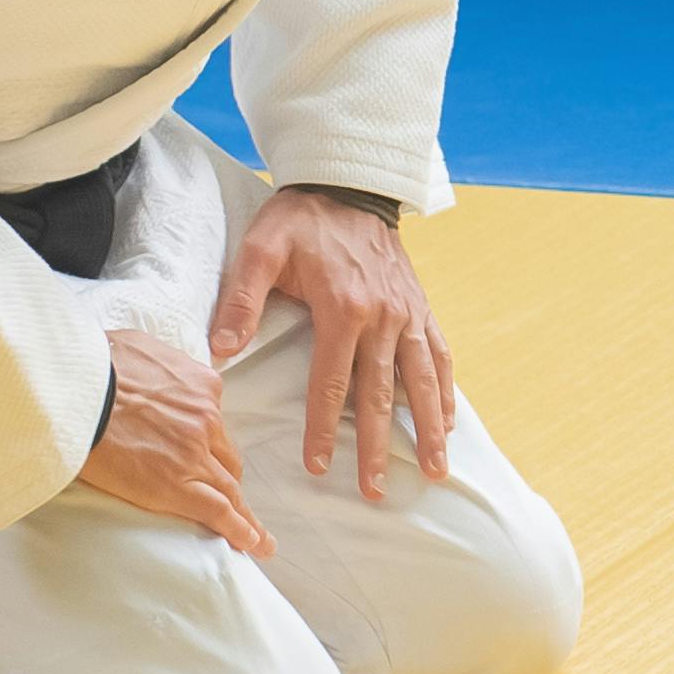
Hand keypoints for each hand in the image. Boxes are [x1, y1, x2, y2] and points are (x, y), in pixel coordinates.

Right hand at [80, 328, 266, 558]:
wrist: (73, 388)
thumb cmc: (91, 364)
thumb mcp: (135, 346)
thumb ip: (154, 362)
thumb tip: (145, 365)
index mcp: (200, 385)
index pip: (211, 419)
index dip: (207, 440)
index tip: (201, 452)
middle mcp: (206, 419)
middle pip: (224, 456)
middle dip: (225, 476)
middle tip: (227, 496)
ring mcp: (195, 454)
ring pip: (228, 488)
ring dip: (244, 513)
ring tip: (257, 538)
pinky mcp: (176, 485)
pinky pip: (217, 511)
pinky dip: (238, 529)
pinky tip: (250, 543)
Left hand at [213, 186, 458, 502]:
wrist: (350, 183)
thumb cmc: (301, 219)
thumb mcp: (262, 249)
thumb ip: (242, 299)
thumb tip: (222, 349)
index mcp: (344, 309)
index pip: (333, 383)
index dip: (326, 429)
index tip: (320, 467)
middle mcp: (384, 317)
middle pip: (382, 394)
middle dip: (381, 447)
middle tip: (377, 490)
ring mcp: (409, 313)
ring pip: (423, 380)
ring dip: (430, 428)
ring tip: (438, 468)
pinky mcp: (421, 307)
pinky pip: (439, 354)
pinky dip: (446, 390)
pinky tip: (451, 420)